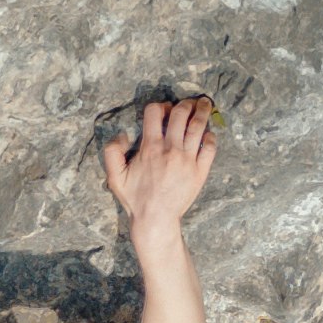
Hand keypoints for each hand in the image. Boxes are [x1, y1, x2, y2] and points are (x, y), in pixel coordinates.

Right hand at [102, 95, 218, 232]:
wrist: (156, 220)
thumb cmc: (136, 199)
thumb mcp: (115, 177)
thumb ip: (111, 153)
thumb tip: (122, 135)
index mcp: (150, 147)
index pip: (155, 112)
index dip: (158, 106)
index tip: (162, 110)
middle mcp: (171, 149)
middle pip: (180, 113)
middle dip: (184, 103)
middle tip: (187, 103)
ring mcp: (188, 160)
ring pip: (198, 126)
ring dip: (202, 110)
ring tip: (204, 103)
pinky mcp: (200, 171)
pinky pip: (210, 147)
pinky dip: (211, 136)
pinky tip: (208, 133)